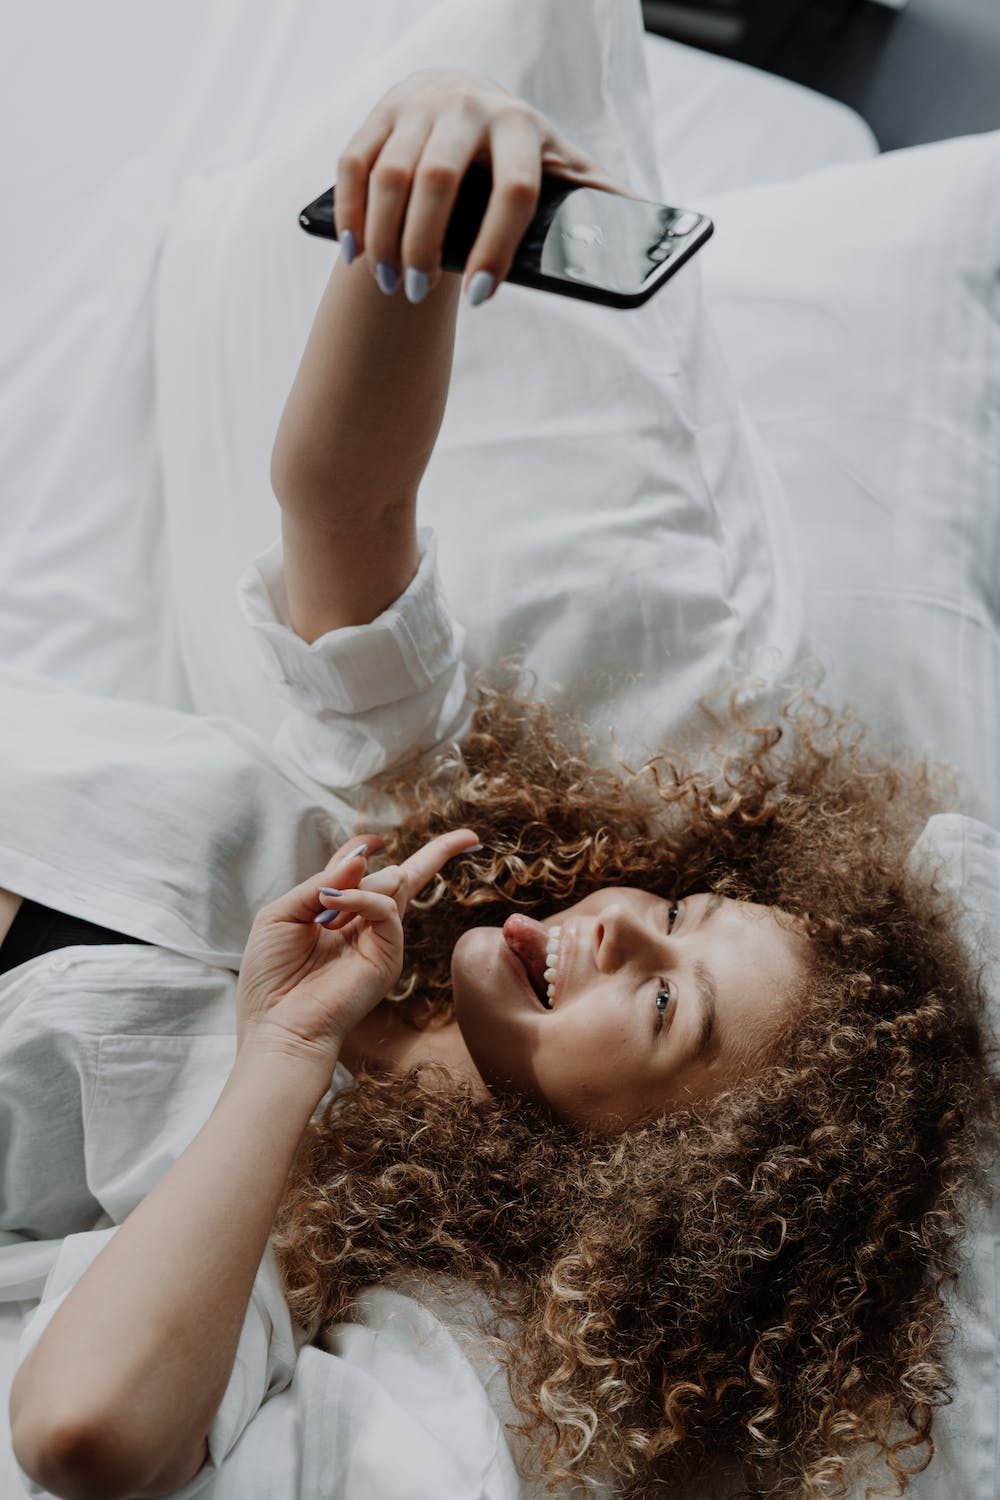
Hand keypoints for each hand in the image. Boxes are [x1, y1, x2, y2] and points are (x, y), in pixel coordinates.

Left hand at [236, 828, 479, 1069]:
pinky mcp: (389, 956)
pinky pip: (387, 909)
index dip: (367, 851)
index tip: (373, 841)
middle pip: (407, 877)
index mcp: (339, 915)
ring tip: (325, 911)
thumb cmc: (271, 978)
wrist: (278, 1028)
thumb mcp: (282, 915)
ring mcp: (381, 941)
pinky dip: (363, 898)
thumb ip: (320, 883)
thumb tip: (362, 856)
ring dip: (361, 883)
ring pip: (398, 885)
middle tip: (467, 836)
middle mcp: (365, 926)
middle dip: (438, 852)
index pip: (367, 872)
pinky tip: (335, 906)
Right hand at [335, 66, 640, 304]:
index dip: (499, 247)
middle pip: (438, 181)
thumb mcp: (561, 170)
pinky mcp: (378, 113)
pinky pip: (352, 164)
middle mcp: (468, 103)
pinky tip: (355, 254)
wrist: (465, 99)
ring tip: (389, 285)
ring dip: (383, 239)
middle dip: (425, 247)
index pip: (514, 188)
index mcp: (521, 124)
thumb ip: (596, 199)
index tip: (484, 296)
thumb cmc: (520, 153)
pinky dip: (349, 214)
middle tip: (419, 294)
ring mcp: (418, 105)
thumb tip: (655, 232)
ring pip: (389, 176)